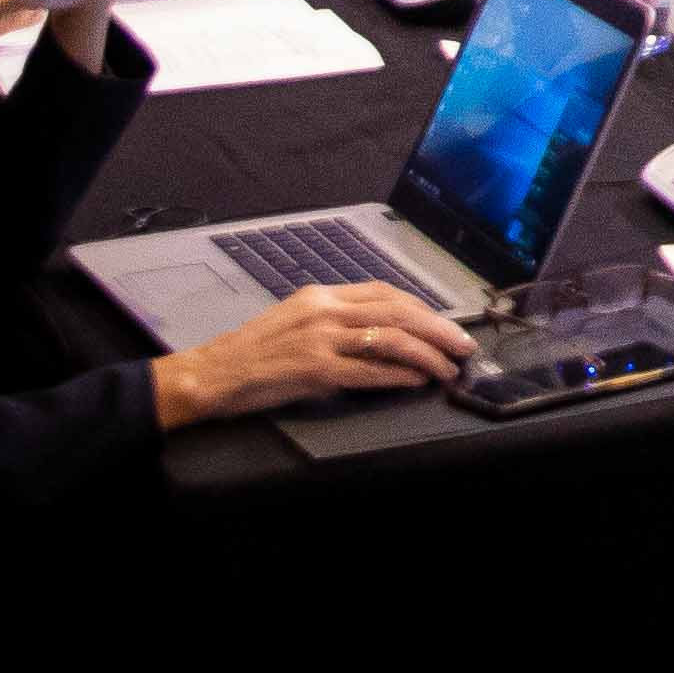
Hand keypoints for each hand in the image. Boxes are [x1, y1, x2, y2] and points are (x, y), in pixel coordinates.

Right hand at [151, 281, 475, 426]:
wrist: (210, 373)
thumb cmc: (251, 352)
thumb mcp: (295, 320)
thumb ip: (334, 319)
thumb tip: (379, 330)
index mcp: (321, 295)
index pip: (385, 293)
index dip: (422, 308)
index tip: (444, 322)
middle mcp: (324, 311)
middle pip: (398, 312)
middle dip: (438, 328)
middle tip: (463, 344)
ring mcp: (320, 339)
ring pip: (390, 339)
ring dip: (427, 354)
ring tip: (447, 367)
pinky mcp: (314, 370)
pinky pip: (368, 371)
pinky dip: (398, 375)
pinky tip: (417, 380)